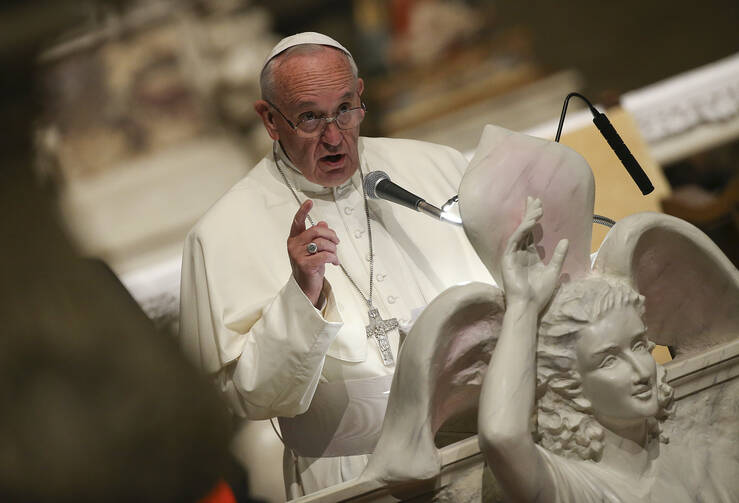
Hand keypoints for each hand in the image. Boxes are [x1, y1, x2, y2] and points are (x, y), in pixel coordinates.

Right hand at [287, 200, 339, 306]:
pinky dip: (334, 258)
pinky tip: (335, 263)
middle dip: (331, 235)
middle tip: (336, 242)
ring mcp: (298, 255)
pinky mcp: (305, 264)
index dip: (303, 211)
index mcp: (294, 239)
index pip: (298, 222)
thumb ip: (316, 236)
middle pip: (316, 231)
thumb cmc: (309, 268)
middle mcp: (293, 245)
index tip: (309, 202)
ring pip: (322, 243)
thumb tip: (322, 223)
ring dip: (333, 249)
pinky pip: (325, 255)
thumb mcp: (313, 250)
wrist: (305, 288)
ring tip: (334, 255)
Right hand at [501, 197, 567, 312]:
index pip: (531, 232)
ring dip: (528, 219)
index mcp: (529, 255)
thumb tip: (565, 240)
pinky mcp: (507, 258)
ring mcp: (512, 254)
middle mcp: (520, 252)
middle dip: (529, 213)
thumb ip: (558, 256)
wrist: (528, 306)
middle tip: (535, 198)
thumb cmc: (539, 293)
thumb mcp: (553, 271)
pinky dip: (524, 230)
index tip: (540, 205)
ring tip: (538, 208)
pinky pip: (516, 240)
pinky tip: (532, 222)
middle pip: (524, 228)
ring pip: (520, 231)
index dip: (535, 218)